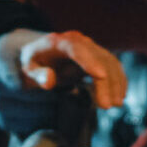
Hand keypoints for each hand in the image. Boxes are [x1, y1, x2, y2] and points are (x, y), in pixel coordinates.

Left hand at [0, 29, 124, 136]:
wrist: (38, 54)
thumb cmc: (31, 64)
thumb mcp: (27, 70)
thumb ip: (37, 75)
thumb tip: (50, 81)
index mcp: (58, 41)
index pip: (76, 48)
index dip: (89, 60)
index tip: (99, 76)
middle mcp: (78, 41)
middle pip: (98, 57)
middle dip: (106, 81)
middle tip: (107, 106)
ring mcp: (89, 47)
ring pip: (109, 61)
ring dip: (115, 83)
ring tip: (114, 105)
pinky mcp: (97, 57)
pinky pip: (112, 66)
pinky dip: (118, 80)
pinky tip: (120, 97)